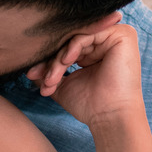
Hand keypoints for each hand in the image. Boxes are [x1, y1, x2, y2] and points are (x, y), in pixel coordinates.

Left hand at [26, 21, 146, 127]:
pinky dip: (72, 47)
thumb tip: (28, 68)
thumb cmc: (90, 105)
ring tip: (52, 79)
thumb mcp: (62, 85)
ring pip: (76, 39)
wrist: (110, 117)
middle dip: (51, 61)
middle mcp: (107, 41)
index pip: (66, 47)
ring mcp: (115, 36)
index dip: (48, 60)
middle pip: (69, 42)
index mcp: (96, 51)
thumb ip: (47, 72)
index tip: (31, 75)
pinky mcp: (123, 35)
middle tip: (39, 78)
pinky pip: (88, 34)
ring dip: (59, 59)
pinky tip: (66, 62)